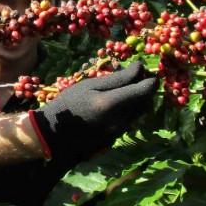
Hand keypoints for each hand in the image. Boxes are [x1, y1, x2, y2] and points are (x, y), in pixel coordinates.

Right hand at [29, 61, 156, 159]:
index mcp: (111, 104)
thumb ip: (118, 78)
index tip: (144, 69)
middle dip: (144, 88)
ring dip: (136, 98)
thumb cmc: (69, 104)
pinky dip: (128, 108)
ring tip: (119, 88)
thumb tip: (140, 68)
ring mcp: (119, 131)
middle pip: (146, 101)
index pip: (144, 90)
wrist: (55, 134)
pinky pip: (130, 119)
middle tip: (131, 76)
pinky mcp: (117, 137)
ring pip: (140, 111)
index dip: (150, 79)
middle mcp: (120, 120)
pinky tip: (112, 103)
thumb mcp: (90, 85)